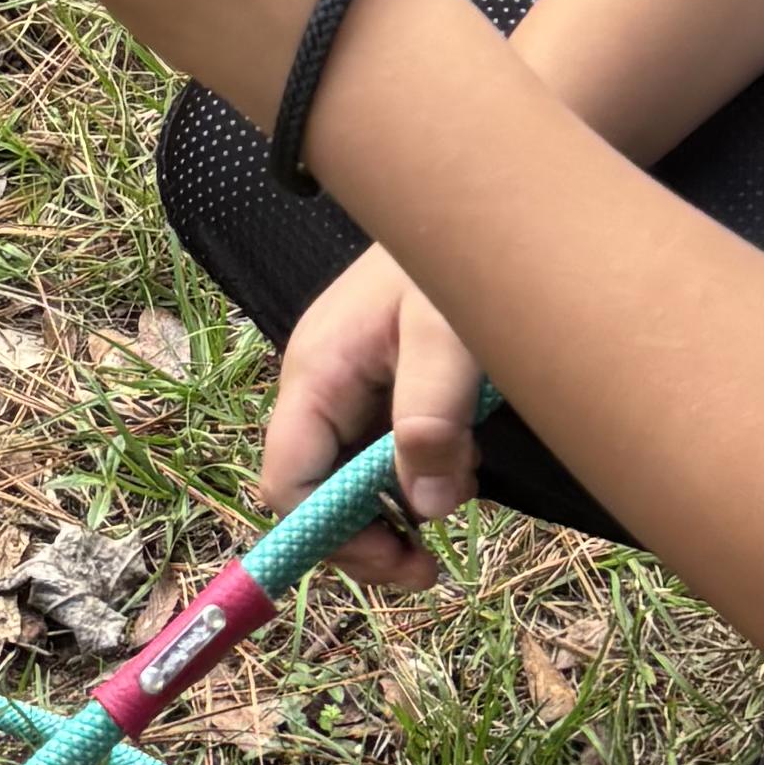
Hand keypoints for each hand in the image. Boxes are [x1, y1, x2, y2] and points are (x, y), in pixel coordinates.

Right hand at [259, 247, 488, 591]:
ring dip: (405, 502)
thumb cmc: (455, 255)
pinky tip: (463, 455)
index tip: (398, 557)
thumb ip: (434, 415)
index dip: (330, 534)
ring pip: (355, 480)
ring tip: (466, 480)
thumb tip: (422, 507)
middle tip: (431, 566)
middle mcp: (321, 389)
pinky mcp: (383, 390)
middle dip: (371, 536)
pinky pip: (383, 454)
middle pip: (318, 494)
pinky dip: (420, 471)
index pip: (288, 481)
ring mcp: (351, 391)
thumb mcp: (449, 334)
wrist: (475, 198)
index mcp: (317, 375)